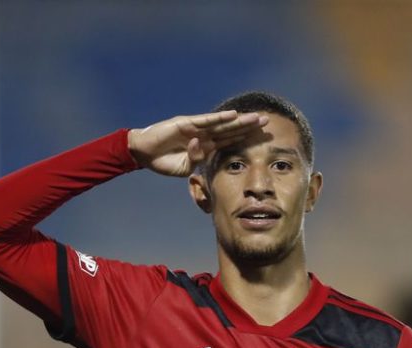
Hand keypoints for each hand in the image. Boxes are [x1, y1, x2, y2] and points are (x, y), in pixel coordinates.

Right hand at [127, 110, 267, 176]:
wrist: (143, 153)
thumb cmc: (163, 161)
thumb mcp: (184, 168)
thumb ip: (196, 161)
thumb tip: (203, 151)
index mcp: (205, 146)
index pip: (229, 141)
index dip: (245, 139)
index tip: (262, 138)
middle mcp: (204, 134)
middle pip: (231, 129)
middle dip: (248, 126)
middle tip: (267, 122)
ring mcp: (196, 127)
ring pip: (222, 123)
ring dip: (239, 120)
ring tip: (256, 118)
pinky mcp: (186, 123)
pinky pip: (206, 120)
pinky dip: (219, 118)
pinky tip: (233, 115)